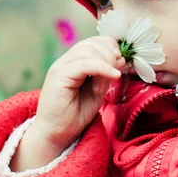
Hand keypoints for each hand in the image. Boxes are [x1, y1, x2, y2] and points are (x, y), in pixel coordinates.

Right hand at [12, 36, 124, 169]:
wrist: (55, 135)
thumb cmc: (74, 116)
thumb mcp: (97, 91)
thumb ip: (105, 75)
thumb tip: (120, 60)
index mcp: (73, 63)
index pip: (93, 42)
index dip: (111, 47)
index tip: (121, 62)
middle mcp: (65, 61)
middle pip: (92, 43)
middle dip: (111, 54)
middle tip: (117, 72)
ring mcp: (60, 68)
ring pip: (88, 50)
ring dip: (106, 64)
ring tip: (106, 83)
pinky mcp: (59, 77)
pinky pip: (84, 64)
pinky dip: (103, 68)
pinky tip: (113, 76)